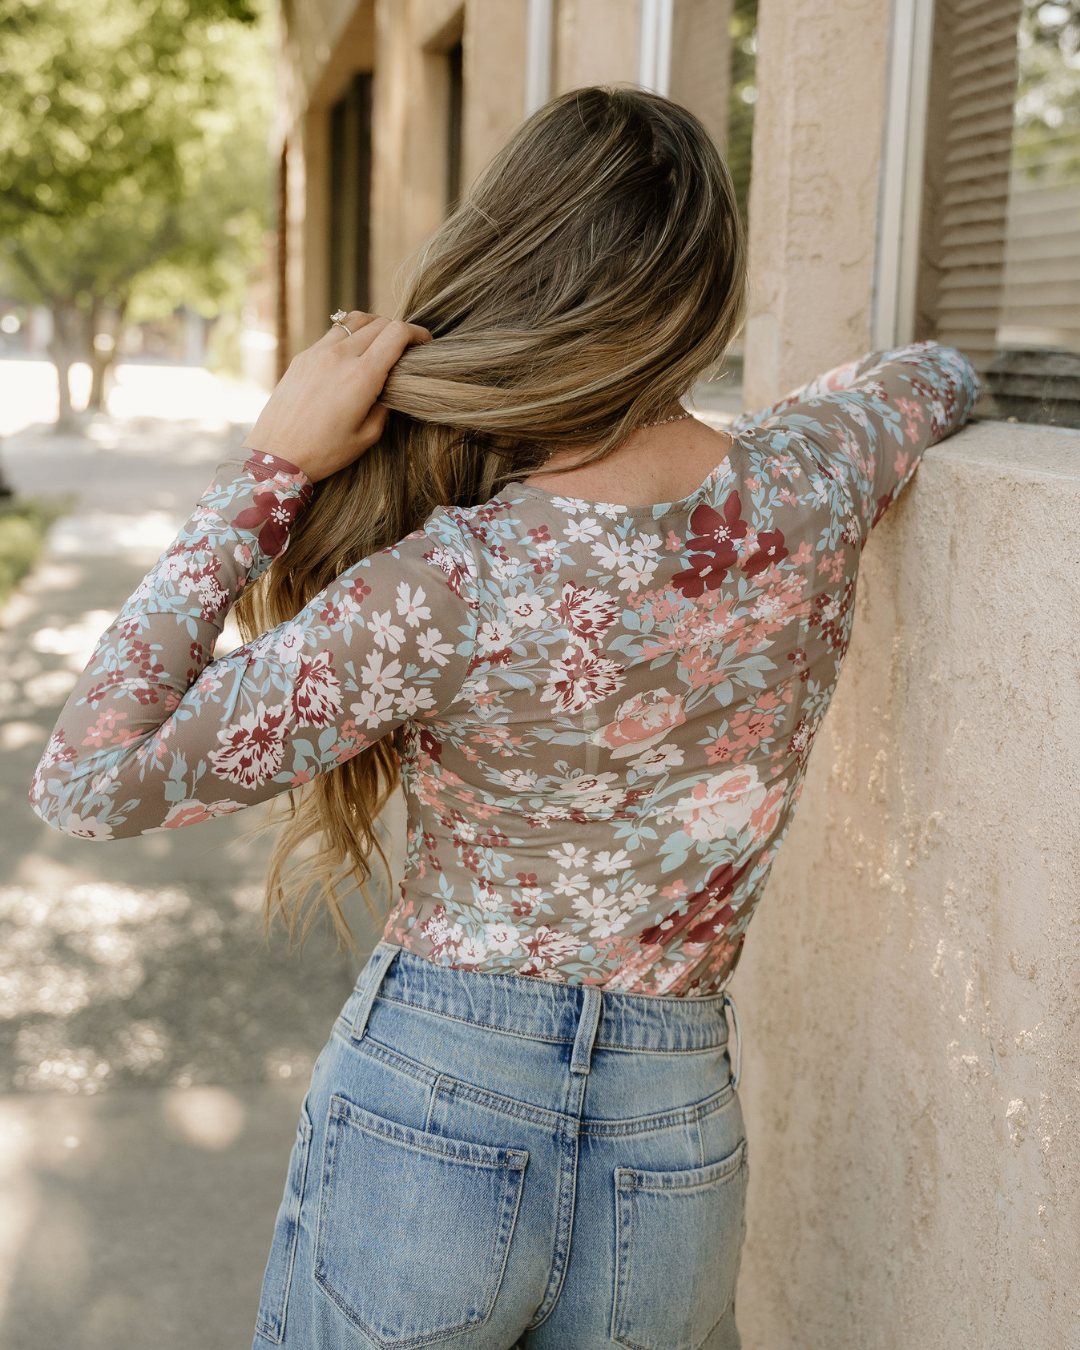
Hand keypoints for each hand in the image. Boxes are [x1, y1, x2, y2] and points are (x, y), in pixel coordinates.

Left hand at [242, 312, 430, 482]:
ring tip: (380, 344)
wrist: (277, 455)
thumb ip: (385, 404)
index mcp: (362, 377)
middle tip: (406, 347)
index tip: (426, 342)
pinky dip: (351, 335)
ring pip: (355, 320)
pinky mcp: (302, 356)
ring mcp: (318, 353)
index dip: (417, 333)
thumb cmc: (324, 452)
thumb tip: (391, 386)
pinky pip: (334, 333)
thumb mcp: (367, 436)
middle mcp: (340, 357)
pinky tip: (353, 354)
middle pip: (380, 322)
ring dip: (374, 327)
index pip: (397, 334)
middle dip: (399, 330)